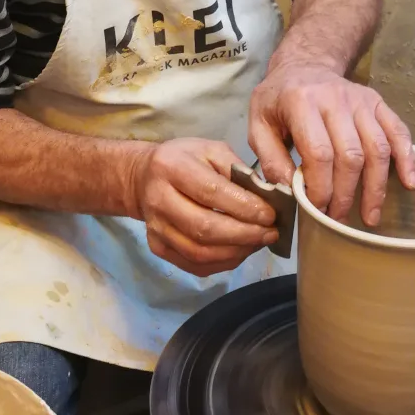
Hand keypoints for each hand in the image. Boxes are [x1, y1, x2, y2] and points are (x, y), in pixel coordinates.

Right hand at [129, 138, 278, 277]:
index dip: (244, 207)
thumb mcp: (210, 150)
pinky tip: (240, 251)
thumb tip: (267, 196)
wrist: (143, 177)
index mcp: (172, 167)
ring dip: (236, 252)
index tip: (271, 214)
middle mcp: (159, 199)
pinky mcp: (158, 248)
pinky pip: (195, 265)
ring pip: (200, 252)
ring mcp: (156, 228)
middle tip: (271, 233)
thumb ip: (237, 169)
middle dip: (245, 234)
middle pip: (205, 228)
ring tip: (259, 243)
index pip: (211, 192)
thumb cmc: (184, 160)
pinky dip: (223, 263)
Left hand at [248, 65, 414, 226]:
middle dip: (346, 194)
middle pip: (351, 155)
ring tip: (370, 217)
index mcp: (301, 102)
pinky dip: (407, 159)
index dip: (322, 187)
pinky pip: (398, 132)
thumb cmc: (278, 100)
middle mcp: (335, 98)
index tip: (317, 210)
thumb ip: (269, 158)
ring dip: (376, 187)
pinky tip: (410, 184)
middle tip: (338, 219)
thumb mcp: (257, 123)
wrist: (304, 65)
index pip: (319, 153)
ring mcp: (360, 100)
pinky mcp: (378, 103)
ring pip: (378, 148)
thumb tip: (290, 191)